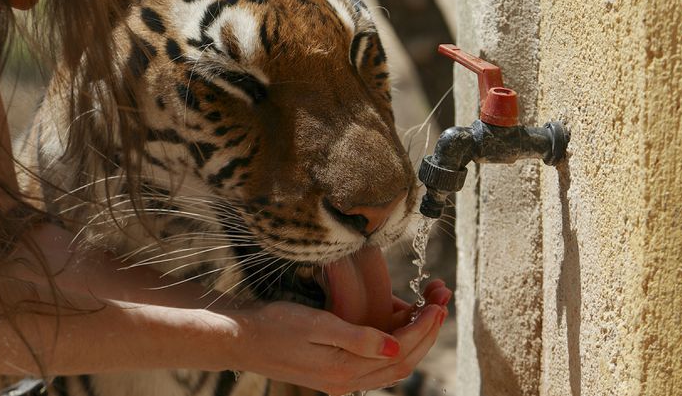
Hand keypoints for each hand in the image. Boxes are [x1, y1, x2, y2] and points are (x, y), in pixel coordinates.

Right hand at [226, 286, 450, 394]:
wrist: (239, 338)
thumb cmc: (274, 325)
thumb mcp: (317, 325)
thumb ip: (358, 338)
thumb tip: (396, 346)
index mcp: (345, 370)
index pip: (401, 352)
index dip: (424, 329)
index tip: (438, 303)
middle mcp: (347, 380)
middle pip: (403, 361)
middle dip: (427, 331)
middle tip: (441, 301)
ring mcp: (340, 378)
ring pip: (392, 363)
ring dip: (414, 337)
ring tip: (427, 307)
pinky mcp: (333, 370)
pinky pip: (376, 361)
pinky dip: (394, 341)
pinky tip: (398, 320)